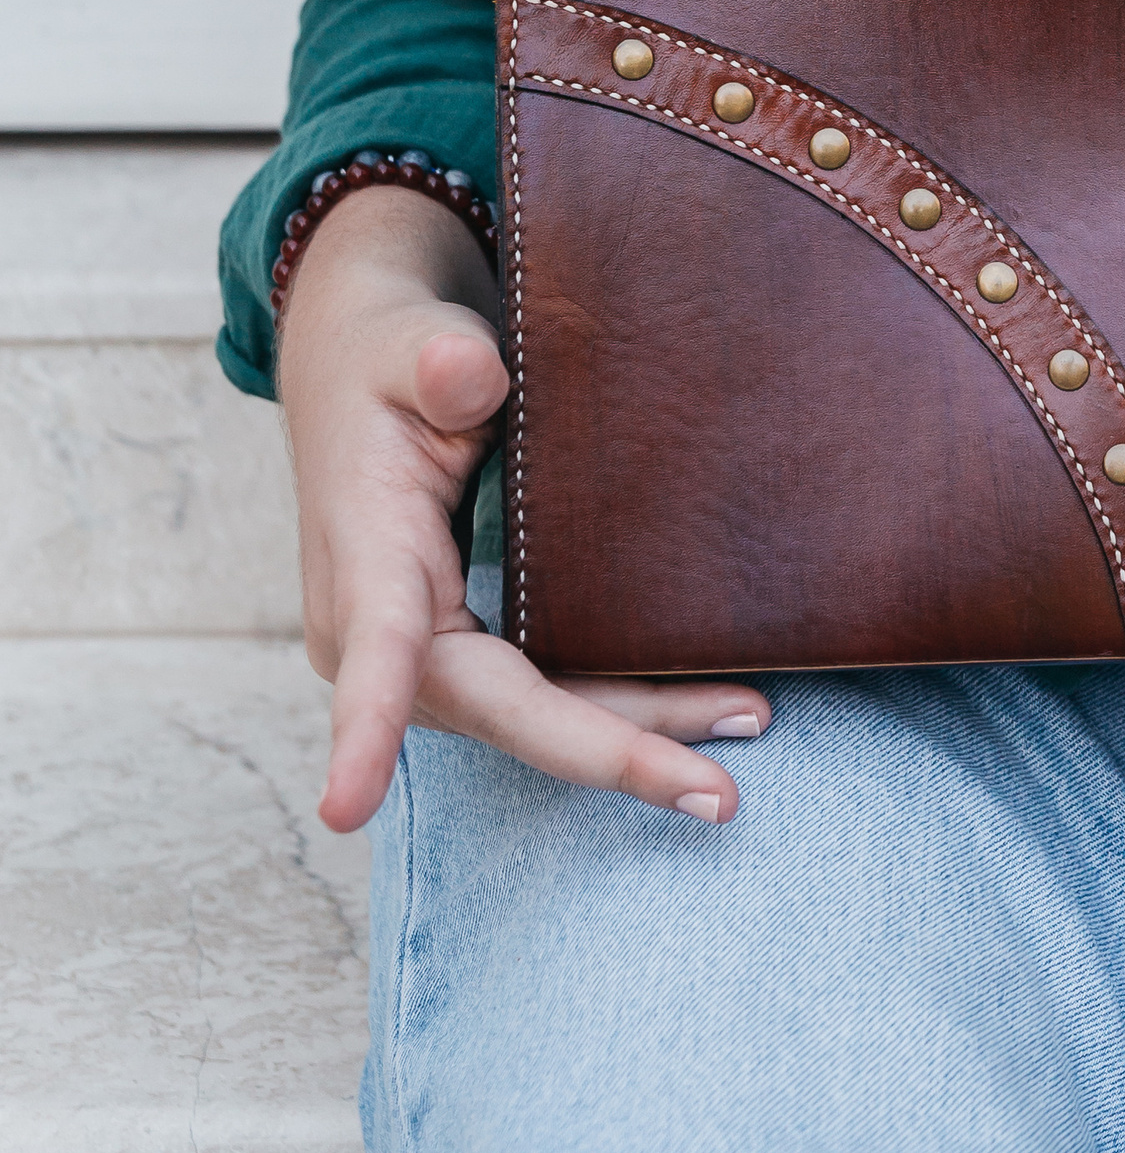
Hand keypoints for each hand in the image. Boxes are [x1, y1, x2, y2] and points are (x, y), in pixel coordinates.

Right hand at [276, 186, 768, 832]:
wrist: (369, 371)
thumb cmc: (394, 358)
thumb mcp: (412, 342)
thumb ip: (438, 362)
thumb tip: (468, 376)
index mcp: (364, 553)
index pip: (375, 647)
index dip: (368, 728)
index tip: (346, 809)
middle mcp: (378, 628)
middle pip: (499, 710)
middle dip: (605, 752)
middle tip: (718, 798)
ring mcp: (419, 651)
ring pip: (534, 715)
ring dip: (637, 733)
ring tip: (750, 723)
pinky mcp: (460, 649)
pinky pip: (543, 693)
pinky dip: (620, 706)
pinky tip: (706, 708)